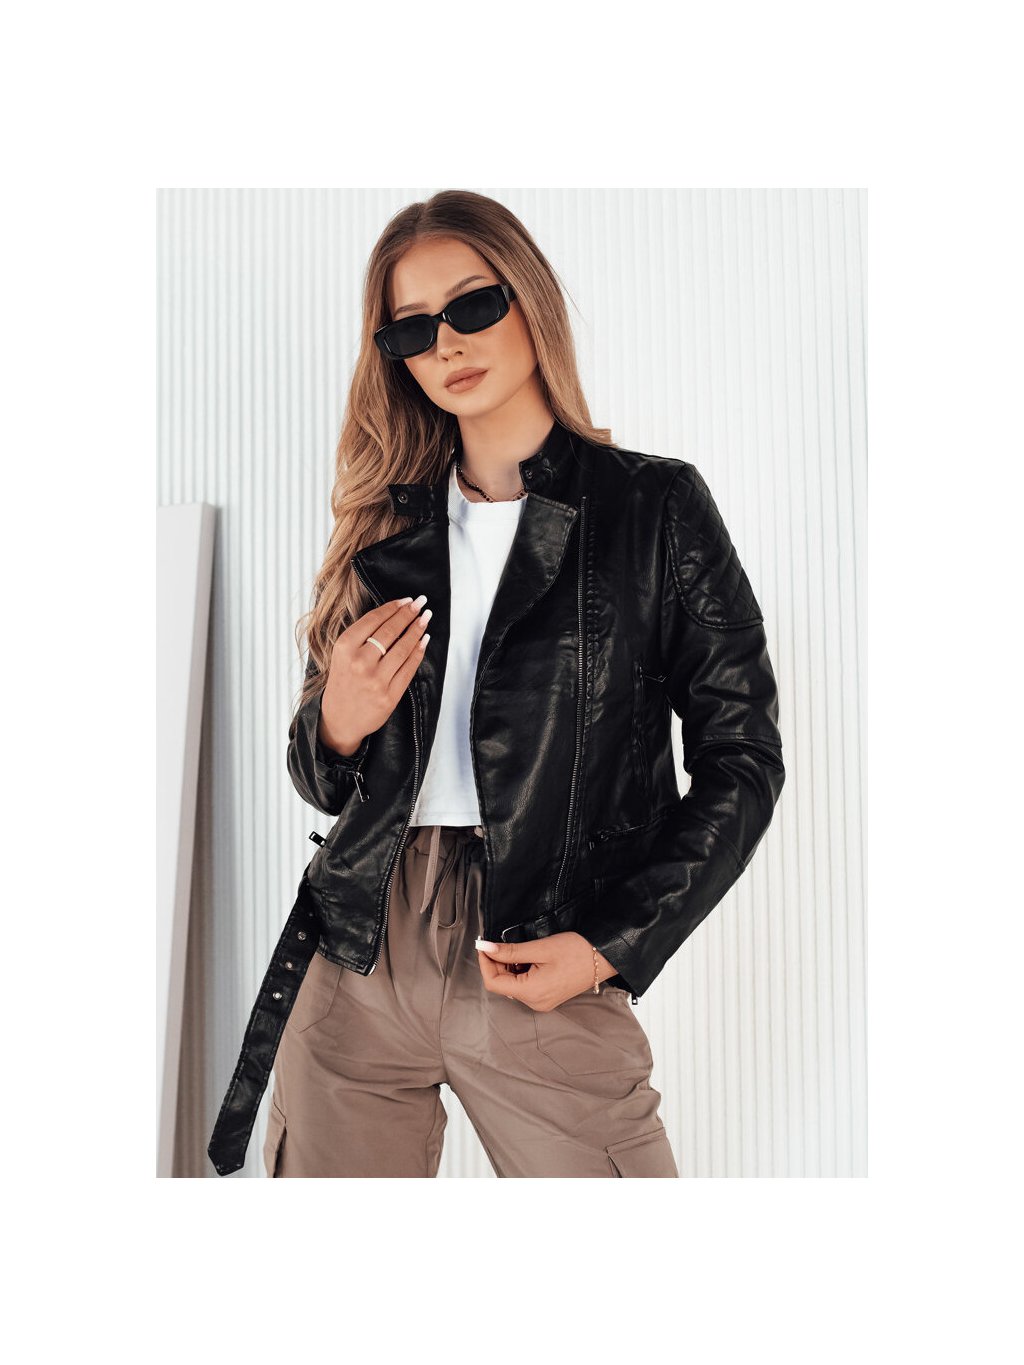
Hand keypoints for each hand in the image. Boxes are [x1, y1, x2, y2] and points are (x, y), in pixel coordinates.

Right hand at [319, 595, 431, 753]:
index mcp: (345, 648)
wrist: (339, 720)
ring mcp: (376, 680)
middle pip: (390, 631)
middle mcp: (360, 662)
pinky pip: (409, 668)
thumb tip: (393, 614)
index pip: (373, 620)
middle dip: (408, 614)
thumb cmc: (343, 683)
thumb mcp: (342, 656)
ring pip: (403, 648)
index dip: (393, 607)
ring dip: (417, 630)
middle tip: (421, 603)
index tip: (406, 600)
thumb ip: (362, 637)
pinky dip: (418, 652)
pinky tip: (424, 640)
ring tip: (426, 618)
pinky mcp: (389, 695)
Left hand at [474, 932, 616, 1010]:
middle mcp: (535, 1003)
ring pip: (513, 985)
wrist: (605, 956)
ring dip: (509, 966)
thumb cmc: (576, 950)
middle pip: (502, 985)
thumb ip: (509, 951)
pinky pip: (525, 986)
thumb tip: (484, 947)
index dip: (485, 962)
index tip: (484, 944)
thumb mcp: (540, 948)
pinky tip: (529, 957)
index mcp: (532, 993)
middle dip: (497, 963)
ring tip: (521, 949)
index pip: (493, 983)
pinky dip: (521, 971)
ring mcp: (542, 1002)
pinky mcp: (548, 997)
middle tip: (501, 943)